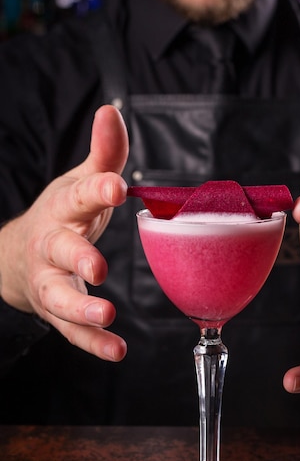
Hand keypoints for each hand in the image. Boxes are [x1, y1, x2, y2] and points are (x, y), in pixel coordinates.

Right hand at [0, 105, 128, 360]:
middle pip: (59, 252)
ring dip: (81, 309)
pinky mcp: (57, 311)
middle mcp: (51, 246)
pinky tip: (117, 351)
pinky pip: (73, 331)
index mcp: (63, 210)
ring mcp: (51, 282)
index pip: (78, 197)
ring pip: (59, 297)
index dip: (96, 190)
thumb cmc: (62, 216)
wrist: (20, 255)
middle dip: (77, 257)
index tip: (116, 187)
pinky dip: (93, 342)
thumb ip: (104, 155)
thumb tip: (113, 109)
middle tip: (98, 267)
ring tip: (107, 316)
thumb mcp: (80, 182)